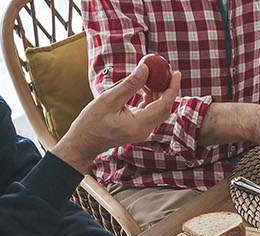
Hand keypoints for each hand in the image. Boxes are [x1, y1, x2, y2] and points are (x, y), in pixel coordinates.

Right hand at [53, 62, 183, 171]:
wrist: (83, 142)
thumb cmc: (92, 122)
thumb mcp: (109, 99)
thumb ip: (130, 85)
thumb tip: (146, 68)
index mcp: (139, 125)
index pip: (164, 105)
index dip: (172, 88)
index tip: (176, 73)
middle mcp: (144, 130)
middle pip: (164, 107)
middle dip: (166, 88)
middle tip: (165, 70)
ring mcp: (142, 130)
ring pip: (157, 109)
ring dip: (157, 91)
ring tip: (151, 75)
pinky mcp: (138, 128)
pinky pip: (149, 111)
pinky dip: (149, 98)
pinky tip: (143, 86)